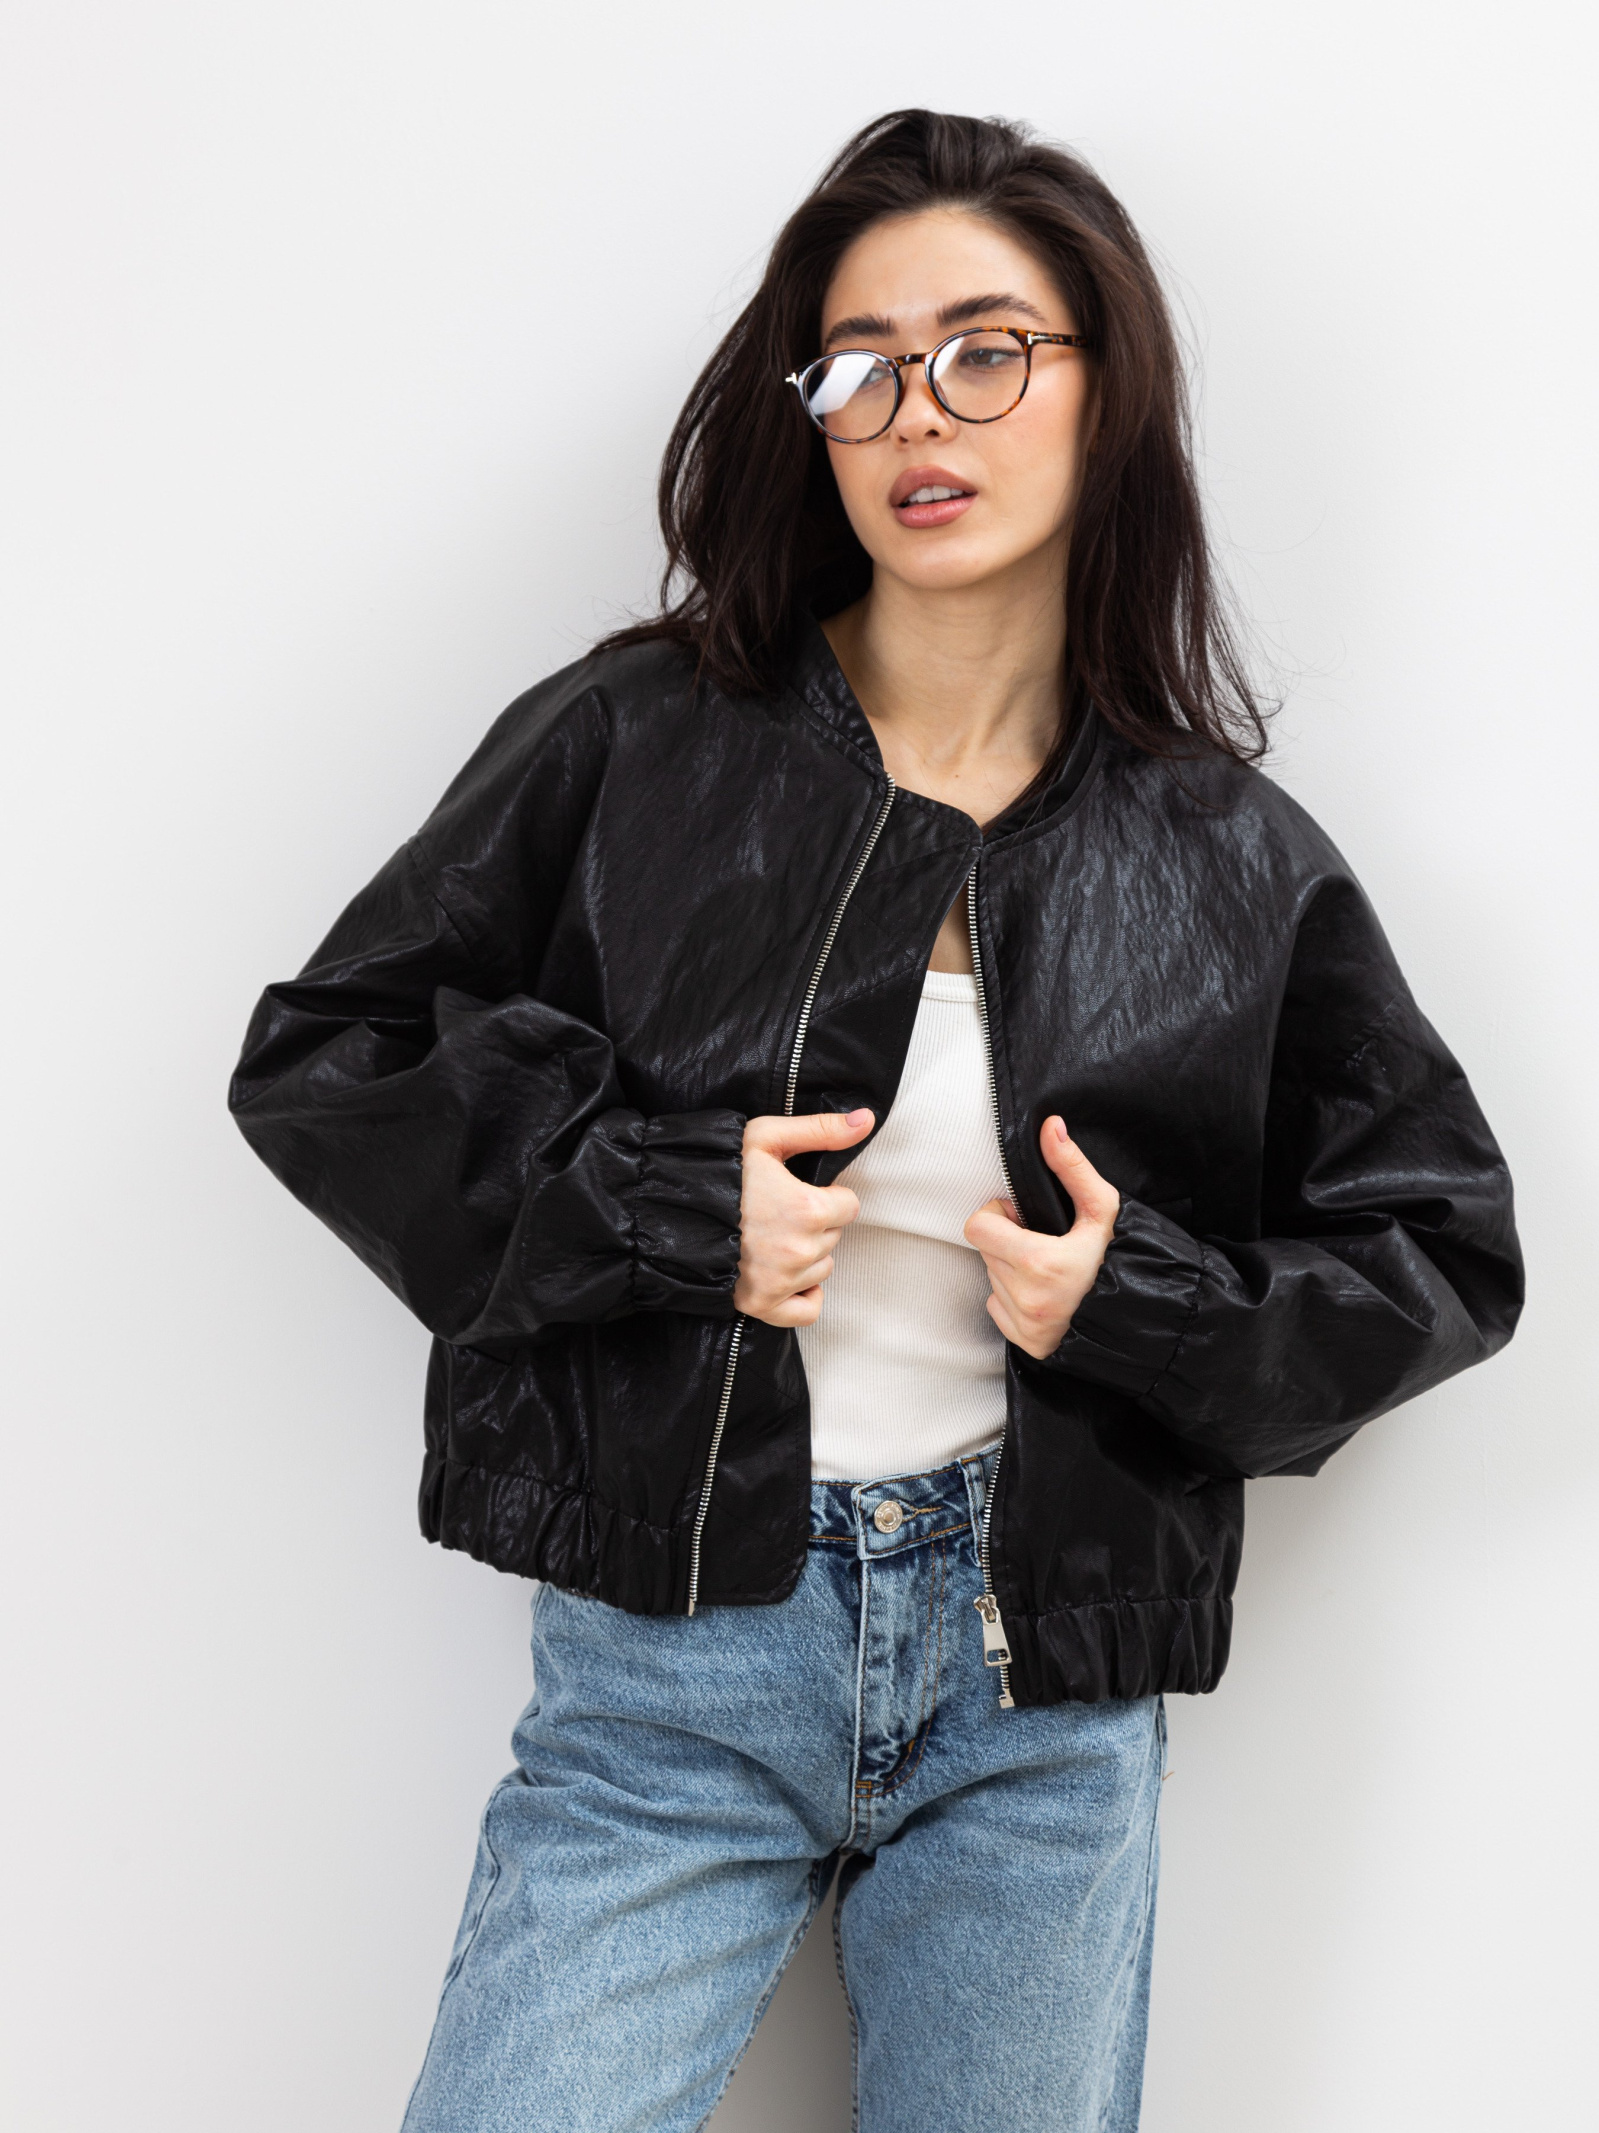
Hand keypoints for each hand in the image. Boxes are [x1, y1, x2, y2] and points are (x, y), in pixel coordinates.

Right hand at [734, 1109, 873, 1326]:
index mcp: (808, 1208)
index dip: (825, 1195)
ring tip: (769, 1237)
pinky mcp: (761, 1304)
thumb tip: (866, 1119)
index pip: (849, 1205)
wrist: (665, 1207)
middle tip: (775, 1211)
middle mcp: (800, 1250)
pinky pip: (808, 1310)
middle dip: (813, 1223)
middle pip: (833, 1236)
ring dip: (805, 1255)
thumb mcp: (765, 1136)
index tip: (796, 1190)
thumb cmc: (715, 1168)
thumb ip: (821, 1129)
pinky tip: (786, 1274)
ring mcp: (782, 1281)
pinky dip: (803, 1295)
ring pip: (821, 1268)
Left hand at [964, 1117, 1120, 1359]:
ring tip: (1051, 1270)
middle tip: (1044, 1241)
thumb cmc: (1128, 1258)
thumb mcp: (1105, 1210)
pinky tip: (1048, 1293)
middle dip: (1009, 1240)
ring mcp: (1026, 1325)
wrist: (1150, 1317)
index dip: (997, 1215)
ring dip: (1012, 1268)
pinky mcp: (1028, 1344)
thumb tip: (1049, 1127)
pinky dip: (1014, 1297)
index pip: (977, 1227)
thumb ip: (1072, 1168)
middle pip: (986, 1251)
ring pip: (992, 1278)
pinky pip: (998, 1308)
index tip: (1023, 1218)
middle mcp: (1028, 1299)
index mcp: (1040, 1263)